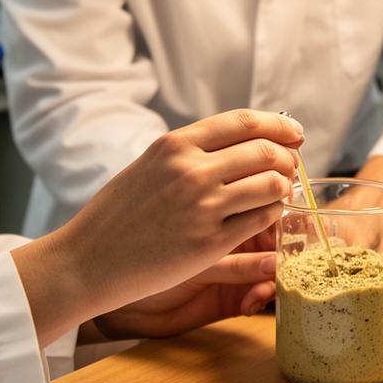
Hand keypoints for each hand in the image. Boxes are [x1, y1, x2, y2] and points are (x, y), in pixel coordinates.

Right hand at [12, 109, 302, 342]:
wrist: (87, 261)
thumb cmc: (117, 216)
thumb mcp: (148, 166)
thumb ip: (189, 153)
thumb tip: (239, 143)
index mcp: (174, 145)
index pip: (244, 122)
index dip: (279, 125)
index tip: (294, 132)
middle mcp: (191, 170)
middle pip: (265, 152)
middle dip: (287, 158)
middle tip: (291, 167)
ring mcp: (203, 207)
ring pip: (271, 185)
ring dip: (282, 188)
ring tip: (277, 193)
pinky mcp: (210, 243)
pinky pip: (260, 220)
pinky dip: (271, 215)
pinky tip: (264, 216)